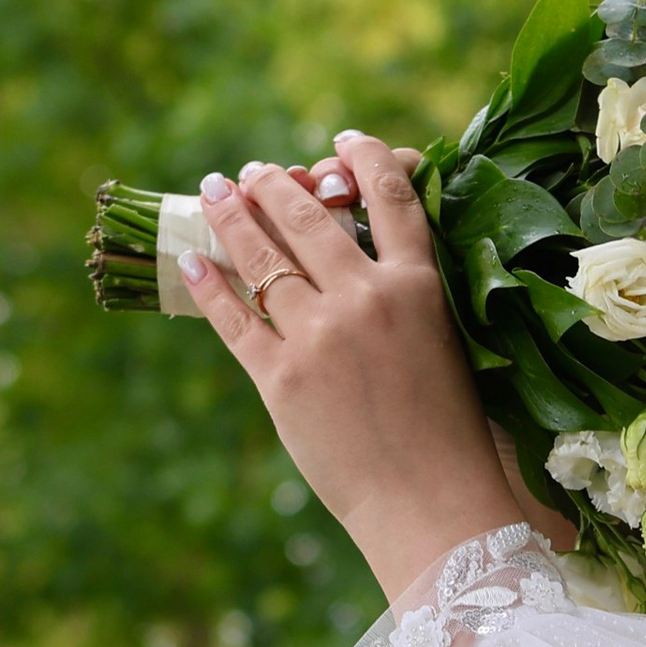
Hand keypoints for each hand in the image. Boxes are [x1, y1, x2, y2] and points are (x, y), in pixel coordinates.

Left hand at [178, 134, 572, 605]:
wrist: (432, 506)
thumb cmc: (453, 437)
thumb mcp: (449, 349)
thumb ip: (411, 300)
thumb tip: (363, 262)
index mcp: (420, 288)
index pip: (391, 196)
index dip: (364, 156)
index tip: (341, 140)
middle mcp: (366, 299)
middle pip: (307, 216)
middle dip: (273, 184)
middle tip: (253, 171)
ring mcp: (318, 336)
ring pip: (260, 255)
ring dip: (231, 214)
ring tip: (215, 190)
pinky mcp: (279, 377)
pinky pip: (232, 316)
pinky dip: (207, 282)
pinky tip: (192, 260)